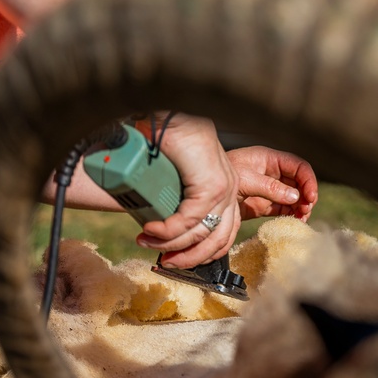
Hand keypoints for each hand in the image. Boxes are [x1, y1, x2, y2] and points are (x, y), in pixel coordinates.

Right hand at [134, 113, 241, 269]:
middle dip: (187, 258)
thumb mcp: (178, 182)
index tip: (176, 260)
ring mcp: (223, 190)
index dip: (201, 254)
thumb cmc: (172, 144)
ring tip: (146, 241)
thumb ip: (178, 204)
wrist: (171, 116)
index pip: (224, 236)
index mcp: (227, 192)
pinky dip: (168, 230)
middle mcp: (230, 192)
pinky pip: (189, 220)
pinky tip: (151, 230)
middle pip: (217, 242)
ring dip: (171, 245)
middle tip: (163, 261)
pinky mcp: (210, 186)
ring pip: (201, 234)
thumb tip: (158, 230)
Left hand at [228, 146, 318, 222]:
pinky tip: (294, 222)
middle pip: (300, 184)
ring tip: (301, 218)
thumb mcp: (246, 178)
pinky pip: (284, 210)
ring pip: (295, 198)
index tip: (310, 196)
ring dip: (301, 208)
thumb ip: (270, 187)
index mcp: (271, 160)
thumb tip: (294, 197)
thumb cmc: (221, 175)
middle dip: (306, 197)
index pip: (299, 167)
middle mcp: (274, 174)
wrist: (204, 191)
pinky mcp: (266, 205)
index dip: (308, 181)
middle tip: (305, 210)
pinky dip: (291, 216)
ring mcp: (271, 190)